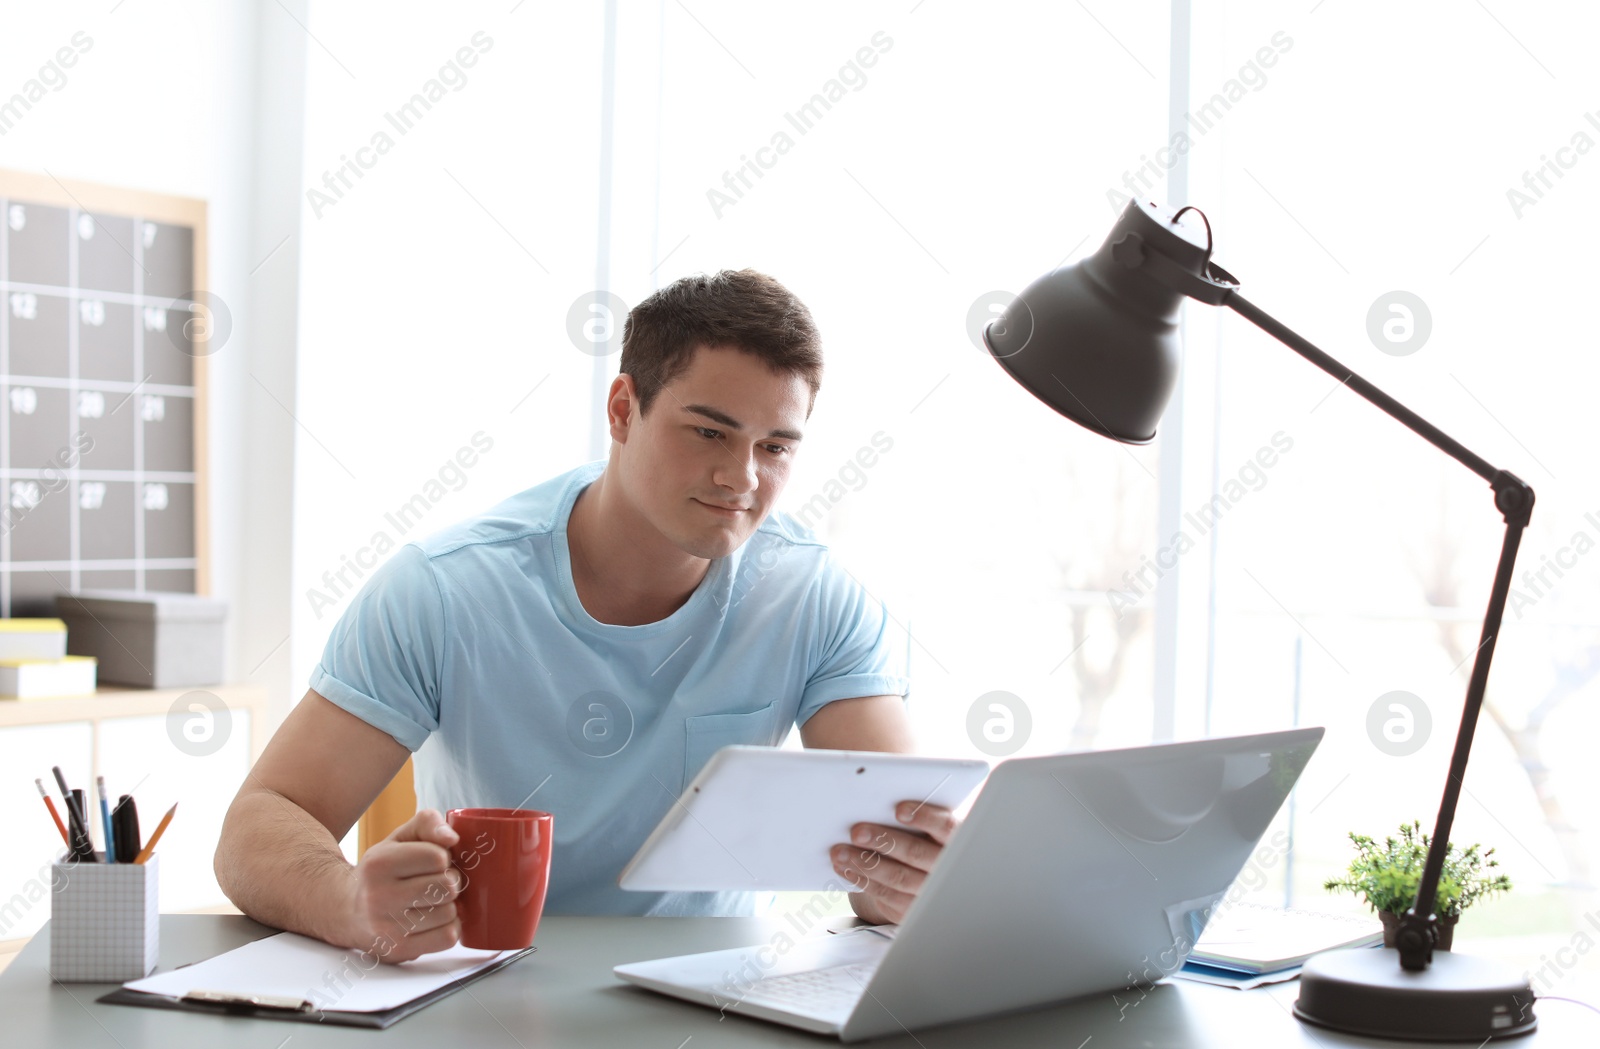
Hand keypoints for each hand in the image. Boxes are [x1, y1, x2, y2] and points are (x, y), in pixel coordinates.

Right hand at [344, 808, 463, 962]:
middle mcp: (379, 897)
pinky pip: (448, 938)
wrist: (347, 911)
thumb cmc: (381, 871)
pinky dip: (448, 927)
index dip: (443, 857)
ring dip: (448, 905)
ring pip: (450, 913)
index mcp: (379, 864)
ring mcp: (388, 928)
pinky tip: (433, 920)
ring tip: (431, 901)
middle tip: (435, 882)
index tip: (432, 861)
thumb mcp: (399, 838)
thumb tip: (451, 838)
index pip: (437, 857)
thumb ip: (427, 823)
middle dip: (449, 881)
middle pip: (447, 886)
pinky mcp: (399, 951)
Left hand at [831, 801, 959, 924]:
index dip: (924, 817)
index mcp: (958, 839)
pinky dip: (862, 880)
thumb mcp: (929, 828)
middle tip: (856, 831)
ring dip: (865, 863)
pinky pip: (886, 895)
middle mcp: (948, 867)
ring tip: (840, 851)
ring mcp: (930, 892)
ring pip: (898, 877)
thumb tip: (878, 803)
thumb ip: (916, 817)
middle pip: (917, 854)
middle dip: (884, 841)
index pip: (946, 828)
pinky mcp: (912, 909)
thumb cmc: (925, 840)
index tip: (898, 809)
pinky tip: (846, 868)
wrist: (929, 877)